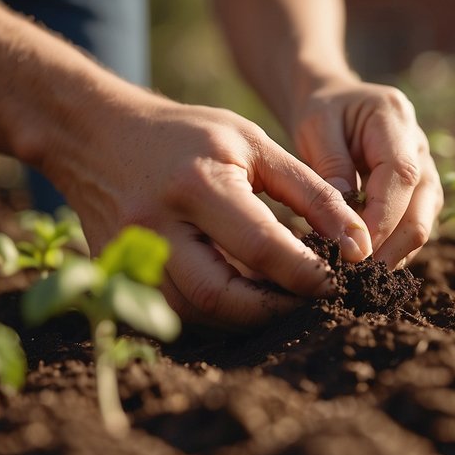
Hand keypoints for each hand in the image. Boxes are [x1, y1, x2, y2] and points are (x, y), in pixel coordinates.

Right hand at [45, 92, 372, 326]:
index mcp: (197, 185)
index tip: (342, 279)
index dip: (308, 273)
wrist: (96, 136)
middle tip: (315, 302)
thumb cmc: (188, 135)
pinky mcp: (122, 276)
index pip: (261, 246)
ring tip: (287, 300)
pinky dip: (218, 314)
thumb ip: (310, 192)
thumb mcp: (254, 144)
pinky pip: (177, 313)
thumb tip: (358, 243)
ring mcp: (132, 257)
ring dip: (249, 318)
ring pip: (198, 314)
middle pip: (223, 296)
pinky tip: (248, 298)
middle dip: (276, 310)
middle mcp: (158, 226)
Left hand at [289, 76, 442, 266]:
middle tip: (359, 277)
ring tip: (361, 278)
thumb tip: (345, 219)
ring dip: (395, 252)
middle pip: (425, 206)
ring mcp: (426, 169)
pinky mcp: (420, 192)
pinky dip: (394, 248)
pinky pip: (414, 225)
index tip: (355, 250)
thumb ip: (331, 167)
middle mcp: (420, 146)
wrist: (337, 101)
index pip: (402, 176)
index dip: (383, 217)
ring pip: (424, 221)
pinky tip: (366, 265)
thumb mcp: (315, 126)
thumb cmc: (324, 111)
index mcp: (395, 120)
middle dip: (395, 246)